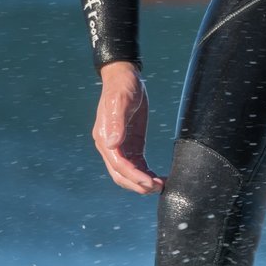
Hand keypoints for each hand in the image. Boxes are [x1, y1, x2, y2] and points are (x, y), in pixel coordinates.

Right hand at [93, 61, 163, 194]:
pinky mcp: (130, 145)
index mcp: (104, 137)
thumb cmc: (122, 86)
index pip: (118, 164)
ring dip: (142, 182)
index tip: (149, 182)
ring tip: (161, 185)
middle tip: (157, 188)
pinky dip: (146, 174)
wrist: (124, 77)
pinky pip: (136, 166)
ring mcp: (120, 147)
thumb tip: (111, 144)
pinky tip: (158, 178)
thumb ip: (116, 122)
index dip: (133, 176)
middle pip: (121, 175)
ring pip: (128, 174)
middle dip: (137, 184)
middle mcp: (109, 146)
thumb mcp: (121, 101)